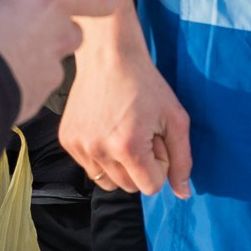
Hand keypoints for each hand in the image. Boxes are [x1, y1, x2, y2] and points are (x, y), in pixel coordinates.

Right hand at [58, 21, 191, 196]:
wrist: (108, 56)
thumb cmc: (146, 84)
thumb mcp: (175, 119)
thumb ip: (182, 161)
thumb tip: (183, 195)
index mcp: (128, 147)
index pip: (151, 187)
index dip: (160, 165)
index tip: (156, 139)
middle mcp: (99, 151)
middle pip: (129, 187)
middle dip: (141, 166)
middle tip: (142, 133)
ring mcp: (79, 146)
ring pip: (108, 181)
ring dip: (121, 165)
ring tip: (124, 132)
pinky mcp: (67, 140)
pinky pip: (90, 168)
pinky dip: (102, 156)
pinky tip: (107, 129)